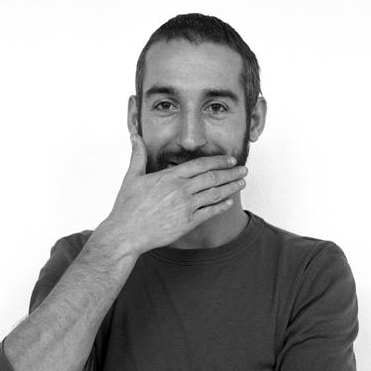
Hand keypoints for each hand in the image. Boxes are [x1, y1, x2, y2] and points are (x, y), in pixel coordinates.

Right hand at [105, 133, 247, 253]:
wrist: (126, 233)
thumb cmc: (127, 207)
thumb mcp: (131, 177)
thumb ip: (138, 155)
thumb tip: (135, 137)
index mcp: (170, 177)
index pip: (201, 165)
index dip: (219, 161)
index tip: (230, 159)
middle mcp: (181, 190)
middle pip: (213, 178)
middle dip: (231, 172)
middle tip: (243, 169)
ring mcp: (186, 207)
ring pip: (215, 194)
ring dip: (231, 187)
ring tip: (241, 183)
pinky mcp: (187, 223)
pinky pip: (210, 212)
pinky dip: (222, 206)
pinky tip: (230, 202)